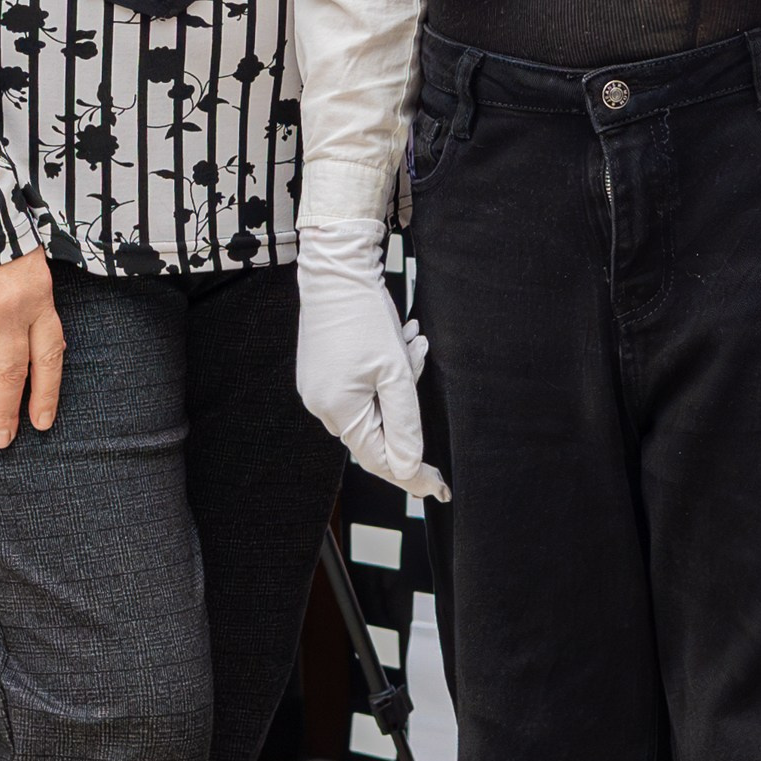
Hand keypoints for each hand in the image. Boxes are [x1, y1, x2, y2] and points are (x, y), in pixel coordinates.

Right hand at [0, 248, 64, 449]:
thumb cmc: (0, 234)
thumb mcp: (30, 266)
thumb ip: (31, 303)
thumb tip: (28, 345)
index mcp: (40, 301)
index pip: (49, 357)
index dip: (46, 393)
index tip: (41, 422)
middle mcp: (11, 313)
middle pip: (11, 374)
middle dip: (5, 412)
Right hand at [295, 216, 449, 496]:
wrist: (335, 272)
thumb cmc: (365, 318)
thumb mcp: (395, 371)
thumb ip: (404, 423)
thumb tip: (410, 467)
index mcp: (340, 411)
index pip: (381, 460)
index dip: (413, 475)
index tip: (441, 488)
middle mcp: (323, 407)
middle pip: (376, 434)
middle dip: (408, 415)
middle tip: (424, 386)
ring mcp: (318, 390)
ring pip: (372, 408)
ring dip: (400, 385)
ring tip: (411, 345)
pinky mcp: (321, 374)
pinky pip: (360, 390)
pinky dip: (384, 375)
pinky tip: (400, 341)